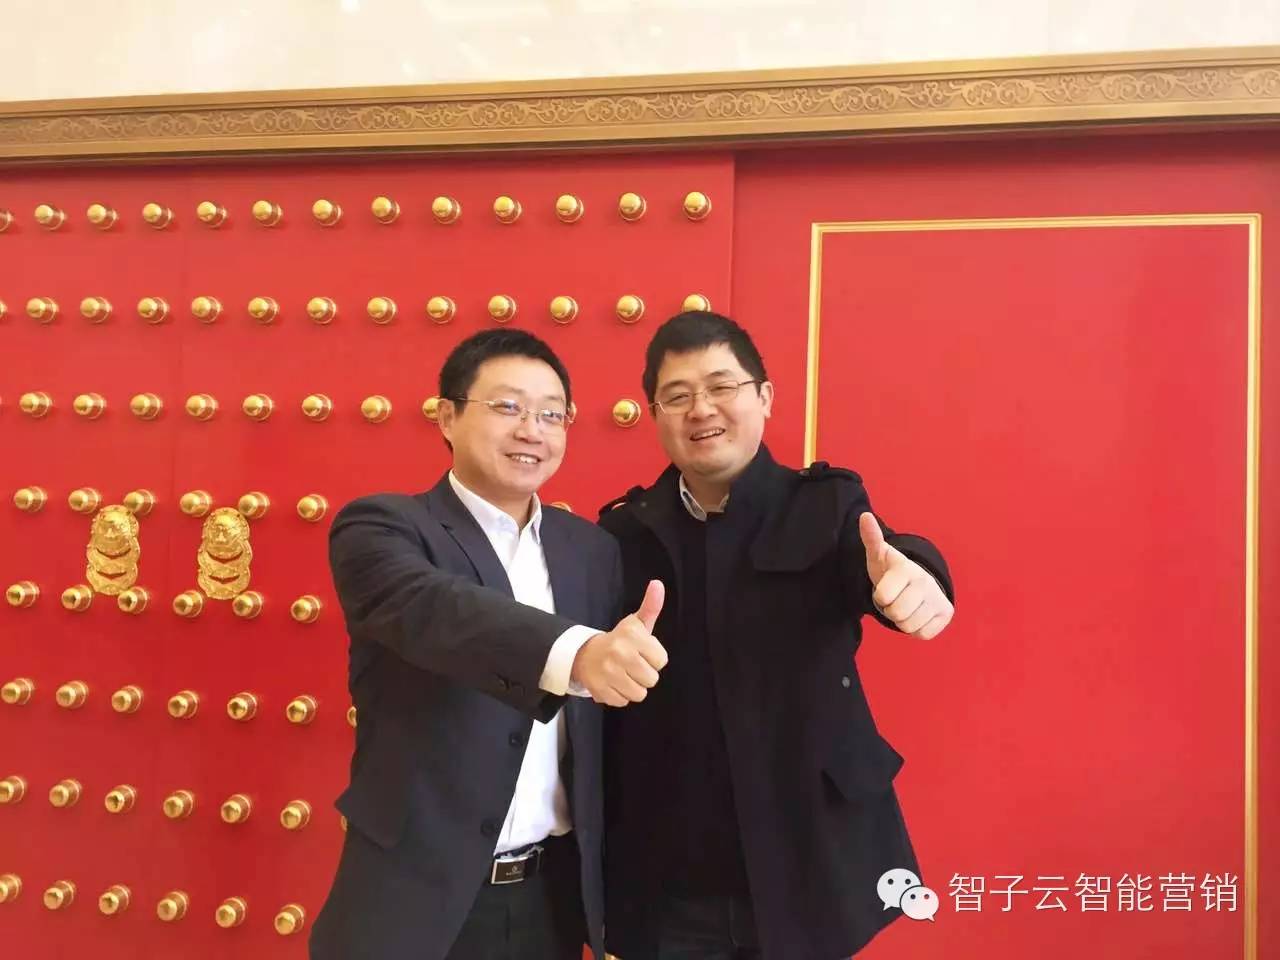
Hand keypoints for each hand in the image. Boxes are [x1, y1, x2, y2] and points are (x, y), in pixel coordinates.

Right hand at [571, 580, 668, 706]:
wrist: (584, 654)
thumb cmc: (619, 641)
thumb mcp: (636, 624)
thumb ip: (651, 606)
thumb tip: (658, 584)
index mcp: (632, 635)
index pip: (661, 661)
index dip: (653, 658)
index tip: (641, 652)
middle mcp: (620, 652)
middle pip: (652, 679)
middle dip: (644, 674)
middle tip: (632, 664)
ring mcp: (608, 672)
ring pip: (639, 694)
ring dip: (633, 687)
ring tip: (623, 674)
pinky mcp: (599, 689)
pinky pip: (622, 701)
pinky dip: (619, 695)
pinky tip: (612, 682)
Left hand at [859, 512, 952, 639]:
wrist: (917, 583)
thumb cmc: (892, 571)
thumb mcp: (879, 555)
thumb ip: (871, 538)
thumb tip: (864, 516)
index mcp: (908, 569)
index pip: (883, 598)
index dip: (880, 597)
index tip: (886, 588)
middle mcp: (926, 583)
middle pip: (896, 614)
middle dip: (891, 610)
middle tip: (896, 599)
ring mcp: (938, 599)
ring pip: (909, 626)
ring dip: (902, 620)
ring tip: (906, 605)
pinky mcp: (946, 615)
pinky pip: (922, 634)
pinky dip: (916, 628)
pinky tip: (917, 614)